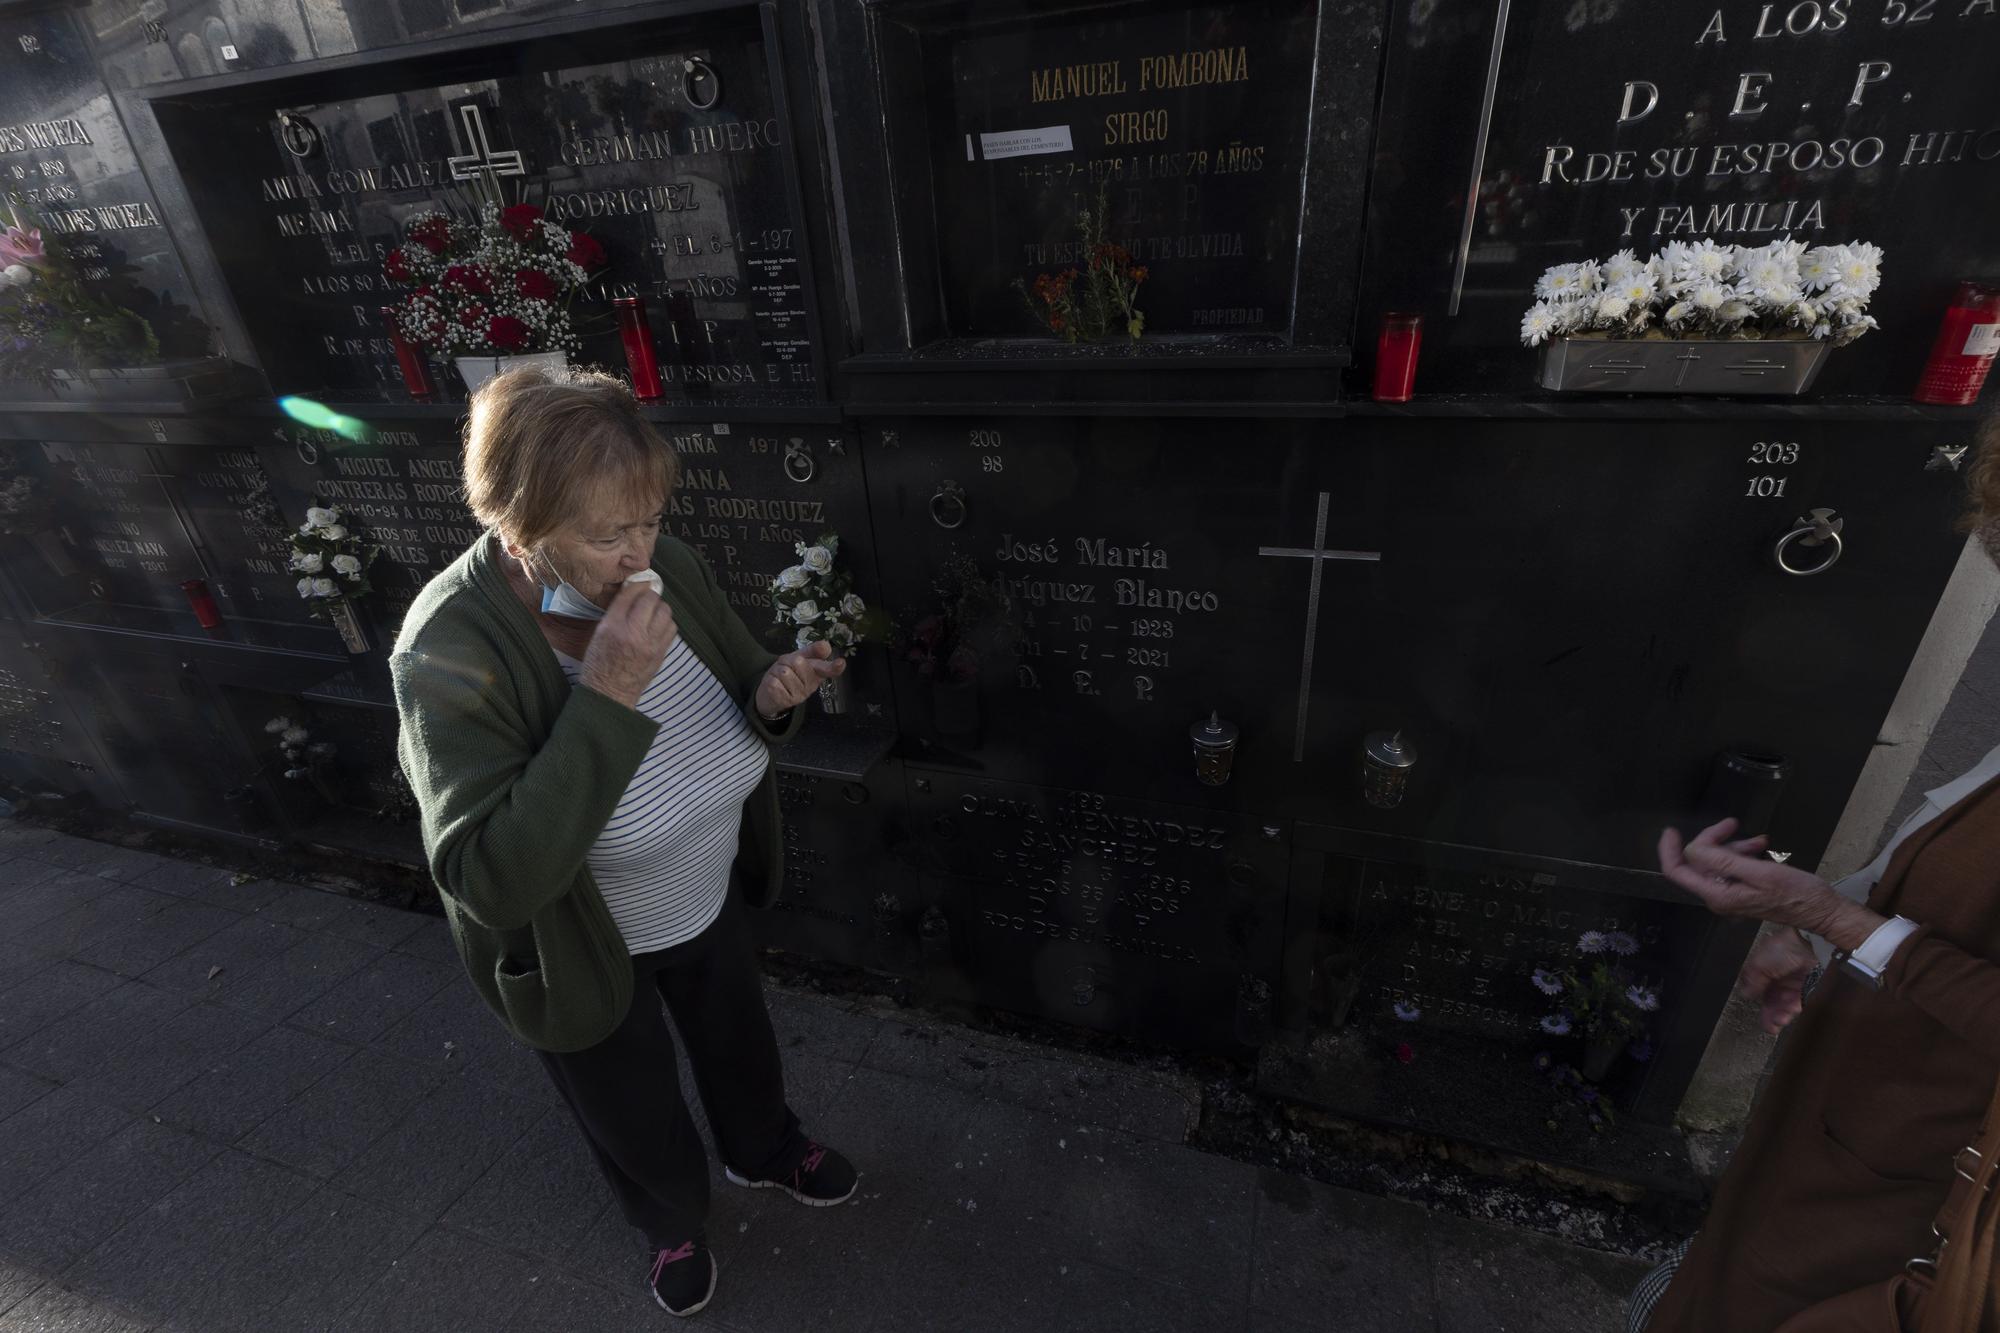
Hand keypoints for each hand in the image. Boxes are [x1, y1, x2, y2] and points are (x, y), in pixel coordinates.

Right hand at [579, 582, 676, 707]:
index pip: (630, 595)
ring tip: (651, 613)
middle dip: (649, 595)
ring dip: (659, 608)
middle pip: (651, 600)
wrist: (610, 693)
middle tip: (645, 598)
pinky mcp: (661, 653)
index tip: (639, 584)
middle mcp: (633, 633)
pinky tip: (656, 627)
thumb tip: (631, 592)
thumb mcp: (598, 633)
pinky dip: (665, 623)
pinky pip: (671, 627)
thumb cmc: (599, 663)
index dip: (637, 585)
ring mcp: (650, 644)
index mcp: (613, 627)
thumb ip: (615, 612)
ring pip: (665, 612)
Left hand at [756, 640, 842, 717]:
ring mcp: (798, 696)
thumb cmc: (788, 672)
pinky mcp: (784, 701)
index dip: (835, 666)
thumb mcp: (799, 658)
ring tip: (780, 677)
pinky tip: (775, 685)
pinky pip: (774, 682)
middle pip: (799, 662)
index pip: (829, 670)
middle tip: (787, 667)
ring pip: (784, 672)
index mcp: (817, 674)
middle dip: (788, 661)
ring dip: (777, 671)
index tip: (841, 663)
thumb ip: (812, 651)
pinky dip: (771, 680)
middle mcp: (811, 687)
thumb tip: (825, 645)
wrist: (770, 693)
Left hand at [1657, 818, 1883, 950]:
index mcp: (1718, 895)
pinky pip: (1734, 868)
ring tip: (1757, 840)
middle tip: (1731, 824)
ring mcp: (1731, 895)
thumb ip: (1723, 861)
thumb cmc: (1796, 893)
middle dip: (1712, 841)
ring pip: (1718, 862)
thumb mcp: (1759, 872)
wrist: (1822, 910)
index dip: (1670, 849)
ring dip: (1733, 846)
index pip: (1678, 872)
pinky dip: (1743, 854)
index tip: (1673, 829)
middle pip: (1699, 862)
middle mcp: (1719, 898)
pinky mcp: (1744, 892)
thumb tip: (1692, 848)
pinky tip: (1760, 846)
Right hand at [1737, 925, 1818, 1033]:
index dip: (1760, 1006)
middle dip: (1772, 1014)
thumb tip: (1745, 993)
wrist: (1811, 942)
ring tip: (1780, 1019)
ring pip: (1788, 1003)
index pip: (1759, 992)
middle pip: (1775, 1001)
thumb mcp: (1759, 963)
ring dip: (1783, 1013)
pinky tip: (1789, 1012)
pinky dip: (1794, 1008)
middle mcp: (1780, 976)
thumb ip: (1751, 980)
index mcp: (1765, 969)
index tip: (1761, 1018)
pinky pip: (1801, 1001)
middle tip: (1771, 1024)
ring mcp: (1796, 981)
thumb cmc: (1784, 945)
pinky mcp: (1810, 986)